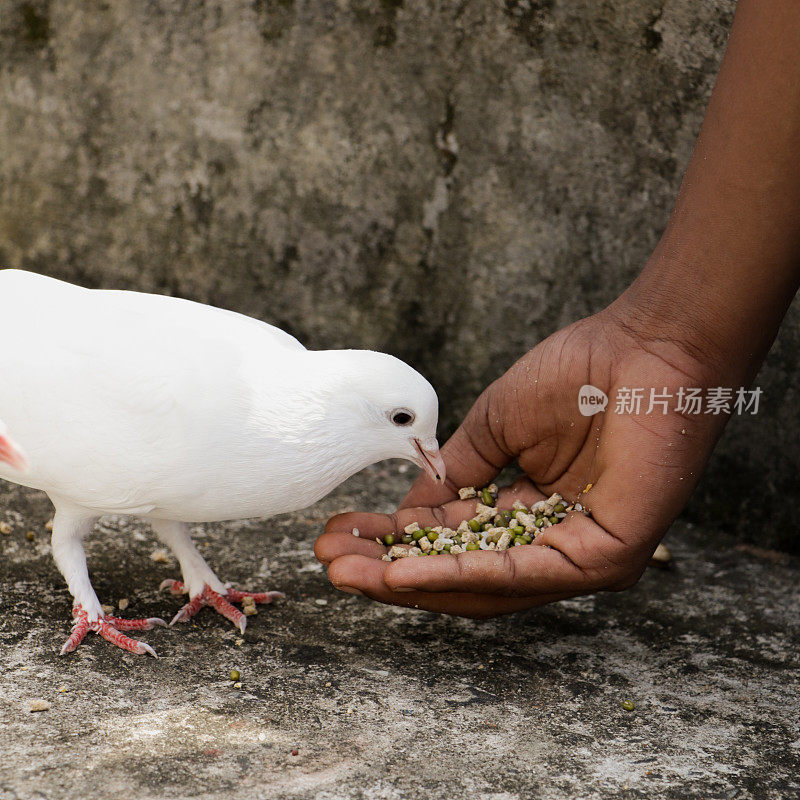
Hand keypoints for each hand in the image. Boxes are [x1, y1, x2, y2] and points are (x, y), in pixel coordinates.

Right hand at [315, 294, 734, 616]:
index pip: (454, 540)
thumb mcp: (495, 429)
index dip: (395, 541)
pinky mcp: (606, 559)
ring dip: (411, 581)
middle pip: (461, 573)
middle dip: (391, 571)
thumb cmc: (580, 374)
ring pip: (482, 584)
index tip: (340, 535)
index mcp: (532, 513)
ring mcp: (582, 556)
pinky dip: (457, 574)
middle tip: (330, 565)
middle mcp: (555, 543)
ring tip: (351, 574)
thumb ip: (454, 472)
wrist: (644, 345)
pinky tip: (405, 574)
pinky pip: (520, 572)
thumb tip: (406, 510)